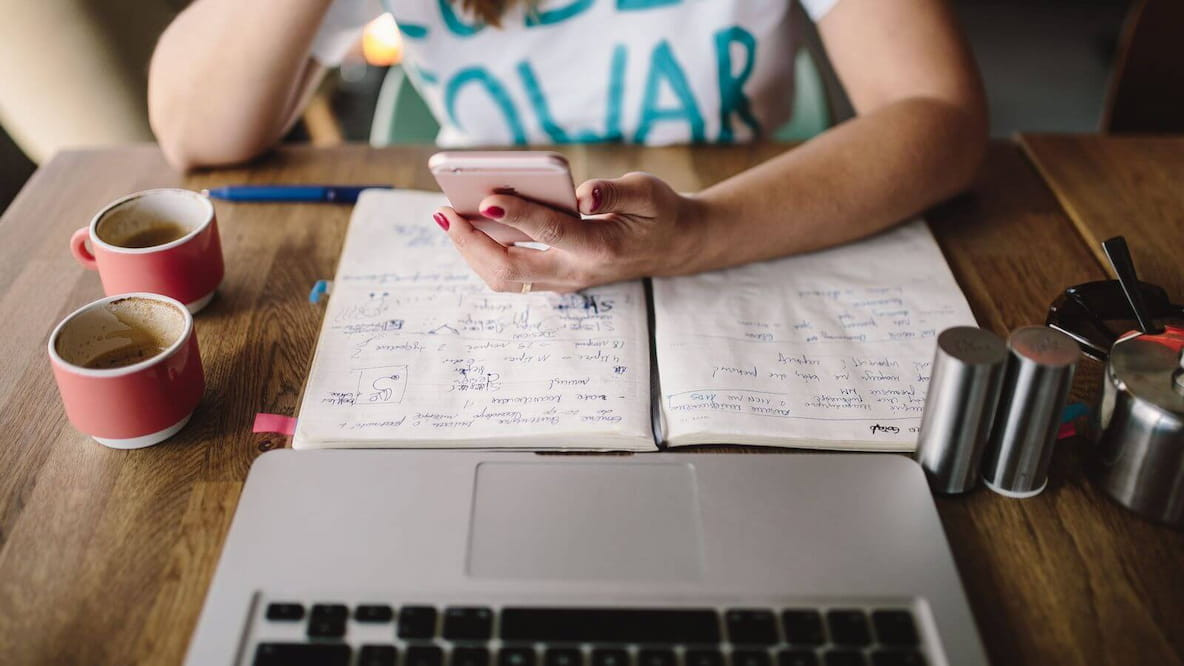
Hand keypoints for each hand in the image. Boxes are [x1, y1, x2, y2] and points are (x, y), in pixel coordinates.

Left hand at [432, 172, 702, 292]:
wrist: (674, 247)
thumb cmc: (659, 213)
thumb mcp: (648, 193)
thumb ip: (615, 193)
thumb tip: (583, 194)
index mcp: (600, 247)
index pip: (551, 231)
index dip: (517, 213)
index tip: (486, 197)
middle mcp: (576, 271)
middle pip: (511, 268)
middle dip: (471, 242)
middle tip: (444, 211)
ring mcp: (563, 280)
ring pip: (504, 278)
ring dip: (471, 251)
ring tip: (448, 218)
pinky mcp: (555, 279)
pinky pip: (511, 275)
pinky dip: (484, 253)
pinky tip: (469, 227)